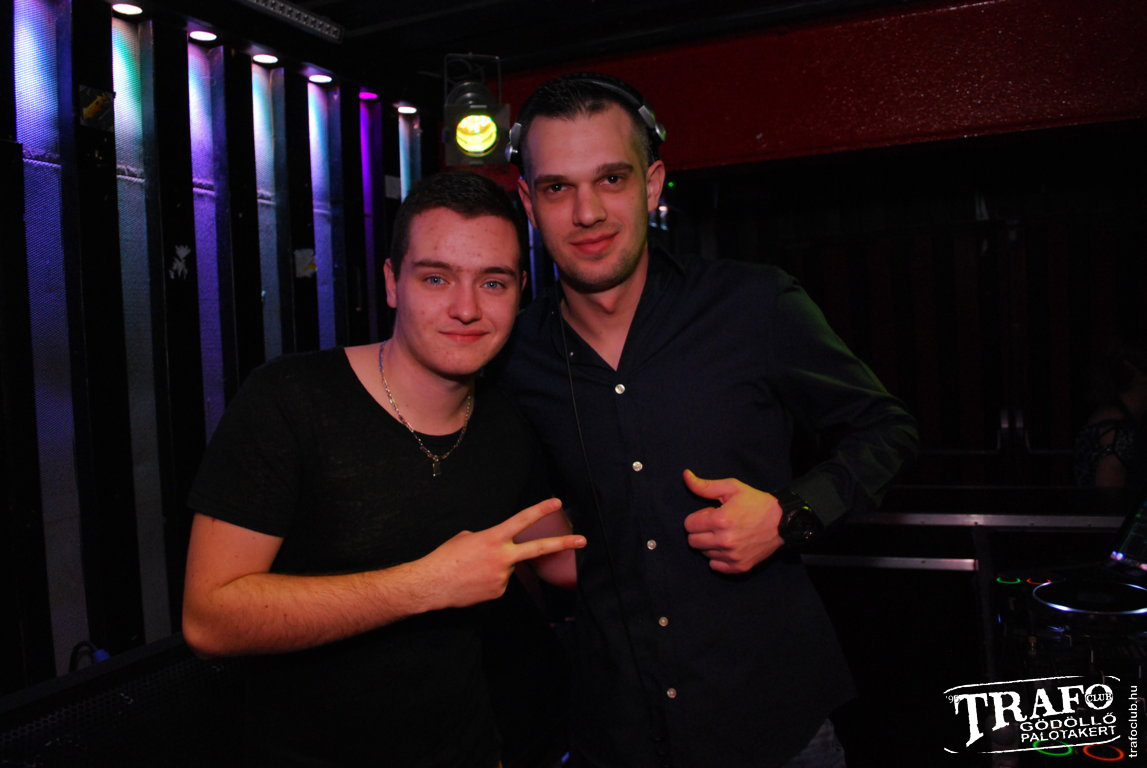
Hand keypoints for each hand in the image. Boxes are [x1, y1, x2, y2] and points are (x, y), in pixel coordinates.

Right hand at [423, 498, 585, 608]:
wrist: (432, 584)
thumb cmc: (446, 557)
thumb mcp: (466, 538)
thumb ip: (489, 539)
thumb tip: (499, 548)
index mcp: (493, 538)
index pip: (522, 520)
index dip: (541, 510)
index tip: (557, 502)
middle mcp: (502, 557)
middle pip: (538, 549)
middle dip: (562, 543)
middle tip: (582, 540)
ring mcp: (502, 577)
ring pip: (508, 568)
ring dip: (495, 568)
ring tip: (473, 570)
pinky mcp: (498, 592)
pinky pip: (499, 583)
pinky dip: (488, 581)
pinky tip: (474, 582)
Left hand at [682, 469, 782, 573]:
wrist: (782, 521)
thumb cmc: (756, 502)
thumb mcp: (732, 488)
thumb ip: (705, 486)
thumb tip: (685, 475)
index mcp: (720, 520)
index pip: (688, 525)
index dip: (698, 517)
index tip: (711, 514)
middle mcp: (725, 541)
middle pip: (692, 541)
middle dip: (700, 531)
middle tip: (716, 525)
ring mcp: (733, 556)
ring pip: (704, 553)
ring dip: (710, 544)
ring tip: (725, 534)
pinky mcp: (740, 566)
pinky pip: (715, 566)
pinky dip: (718, 557)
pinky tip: (728, 546)